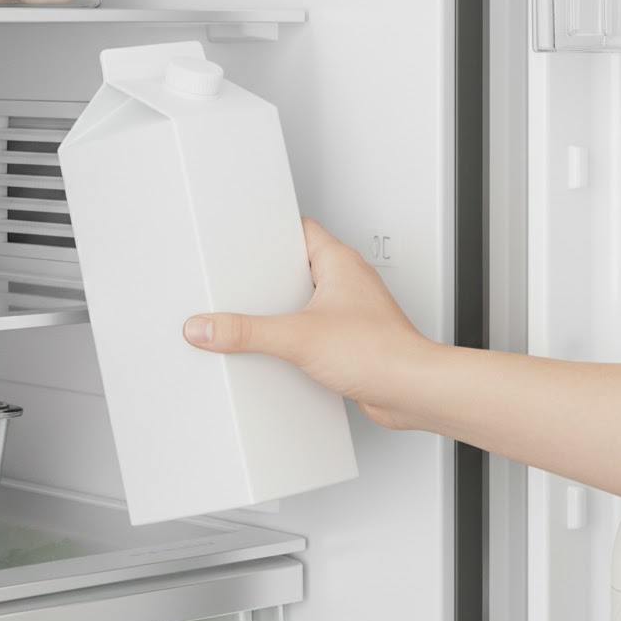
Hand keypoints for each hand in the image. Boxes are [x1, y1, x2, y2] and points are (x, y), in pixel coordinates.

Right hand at [182, 218, 436, 428]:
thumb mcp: (296, 338)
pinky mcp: (353, 340)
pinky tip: (286, 354)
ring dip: (286, 312)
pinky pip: (317, 330)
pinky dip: (299, 339)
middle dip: (270, 279)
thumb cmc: (382, 352)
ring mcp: (353, 311)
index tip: (245, 237)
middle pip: (298, 266)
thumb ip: (246, 332)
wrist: (412, 391)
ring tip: (262, 322)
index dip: (270, 231)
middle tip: (246, 286)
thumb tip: (208, 327)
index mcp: (339, 261)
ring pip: (308, 300)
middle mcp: (349, 282)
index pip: (299, 228)